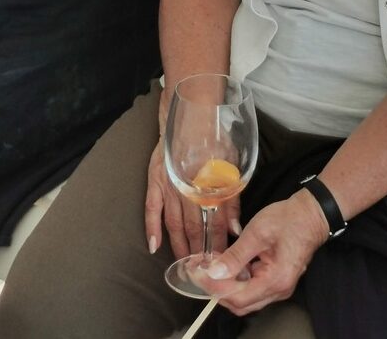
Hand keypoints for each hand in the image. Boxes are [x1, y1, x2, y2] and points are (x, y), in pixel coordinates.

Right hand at [144, 136, 241, 258]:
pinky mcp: (155, 180)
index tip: (222, 261)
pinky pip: (151, 209)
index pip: (214, 224)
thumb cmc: (214, 140)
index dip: (218, 244)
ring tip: (184, 264)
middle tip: (203, 270)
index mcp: (208, 185)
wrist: (191, 116)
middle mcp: (188, 189)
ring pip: (173, 224)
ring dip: (179, 245)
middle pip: (193, 228)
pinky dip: (152, 228)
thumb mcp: (231, 165)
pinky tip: (154, 246)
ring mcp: (169, 186)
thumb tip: (235, 228)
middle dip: (199, 251)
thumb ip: (233, 198)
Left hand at [200, 189, 328, 315]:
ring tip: (211, 267)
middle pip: (241, 303)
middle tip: (200, 272)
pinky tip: (227, 265)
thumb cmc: (288, 219)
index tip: (197, 274)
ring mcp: (279, 287)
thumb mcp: (258, 232)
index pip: (238, 297)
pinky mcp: (276, 279)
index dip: (215, 288)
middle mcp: (278, 290)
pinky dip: (237, 280)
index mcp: (275, 281)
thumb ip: (236, 255)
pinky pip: (252, 287)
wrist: (312, 213)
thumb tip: (215, 273)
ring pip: (246, 297)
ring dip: (226, 286)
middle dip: (218, 290)